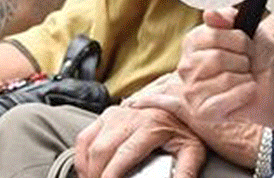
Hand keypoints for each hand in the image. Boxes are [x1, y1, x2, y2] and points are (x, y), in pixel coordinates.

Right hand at [73, 104, 205, 177]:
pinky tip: (89, 170)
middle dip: (97, 174)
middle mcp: (129, 117)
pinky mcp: (107, 115)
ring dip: (87, 168)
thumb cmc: (185, 129)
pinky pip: (85, 137)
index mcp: (151, 126)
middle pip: (101, 151)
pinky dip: (82, 157)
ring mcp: (116, 114)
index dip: (110, 175)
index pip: (123, 155)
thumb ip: (185, 172)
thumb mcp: (192, 151)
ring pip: (89, 144)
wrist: (181, 103)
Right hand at [129, 9, 273, 142]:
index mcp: (193, 42)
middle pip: (217, 58)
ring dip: (245, 78)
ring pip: (224, 79)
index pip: (212, 34)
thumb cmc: (258, 57)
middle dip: (243, 60)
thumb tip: (209, 12)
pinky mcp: (201, 112)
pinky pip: (224, 101)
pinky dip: (243, 94)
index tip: (247, 44)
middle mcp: (186, 66)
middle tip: (247, 64)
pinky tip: (246, 93)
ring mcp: (191, 91)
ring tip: (245, 79)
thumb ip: (229, 17)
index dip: (238, 39)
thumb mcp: (250, 29)